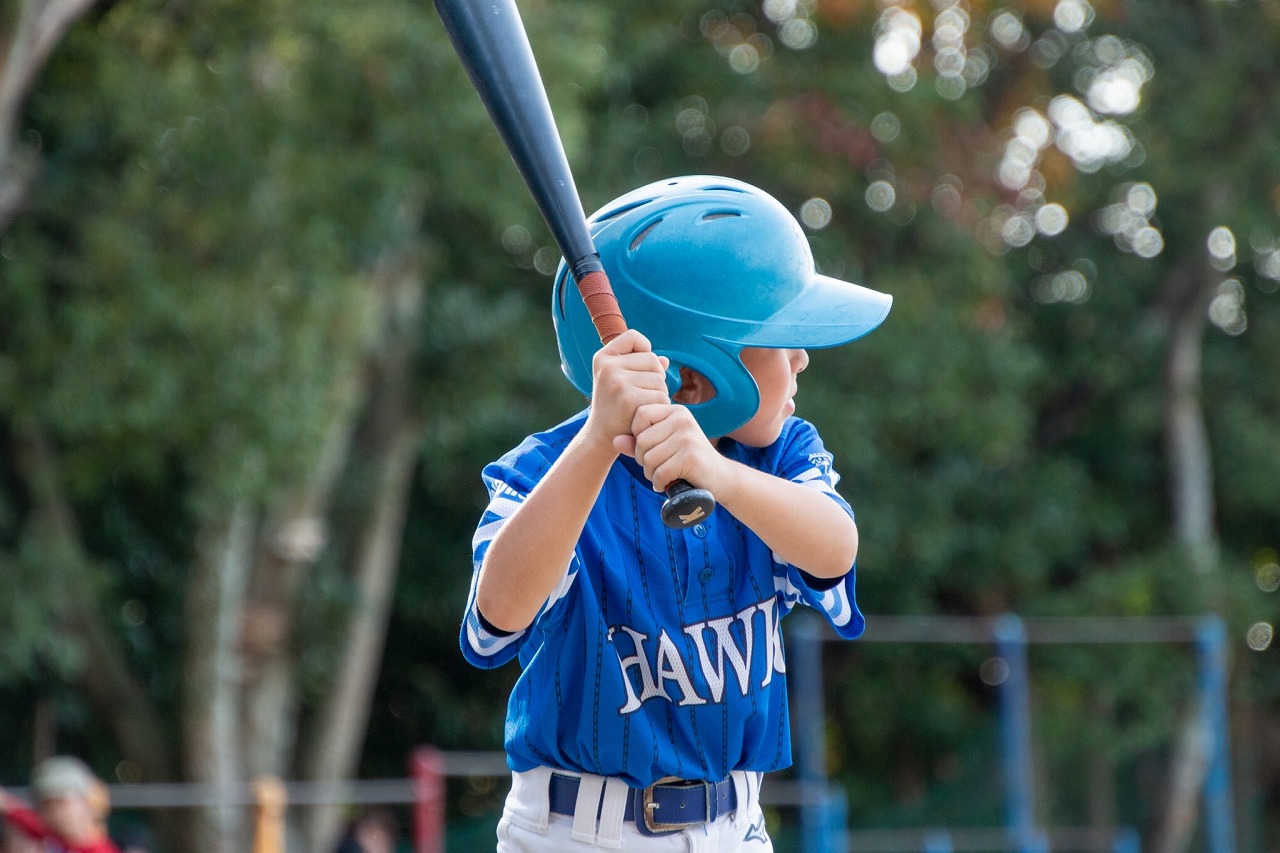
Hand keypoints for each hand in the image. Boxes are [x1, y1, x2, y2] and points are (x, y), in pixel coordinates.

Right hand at [582, 330, 669, 453]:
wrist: (601, 437)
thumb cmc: (614, 406)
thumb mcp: (620, 381)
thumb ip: (640, 366)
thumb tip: (665, 360)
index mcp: (603, 358)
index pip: (633, 337)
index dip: (644, 348)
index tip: (641, 366)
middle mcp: (608, 366)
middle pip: (653, 360)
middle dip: (655, 378)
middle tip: (641, 395)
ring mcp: (618, 382)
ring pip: (660, 380)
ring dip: (659, 394)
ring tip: (642, 406)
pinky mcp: (629, 399)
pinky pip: (661, 397)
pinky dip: (659, 408)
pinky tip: (645, 416)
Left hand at [630, 402, 725, 492]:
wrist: (720, 479)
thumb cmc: (686, 462)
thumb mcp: (661, 448)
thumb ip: (637, 443)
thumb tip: (615, 440)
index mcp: (675, 411)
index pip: (640, 415)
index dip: (637, 436)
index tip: (649, 450)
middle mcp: (682, 419)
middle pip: (642, 440)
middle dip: (644, 460)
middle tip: (658, 468)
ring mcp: (688, 436)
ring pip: (649, 458)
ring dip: (652, 474)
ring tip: (665, 476)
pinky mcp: (691, 456)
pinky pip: (660, 472)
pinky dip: (660, 483)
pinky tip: (669, 484)